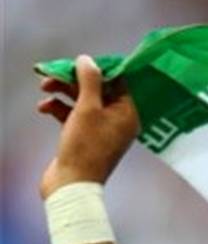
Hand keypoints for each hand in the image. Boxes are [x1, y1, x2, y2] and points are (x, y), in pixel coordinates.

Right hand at [37, 54, 139, 198]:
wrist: (72, 183)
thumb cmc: (85, 146)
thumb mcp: (87, 108)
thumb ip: (89, 81)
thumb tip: (88, 60)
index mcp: (128, 114)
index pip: (118, 82)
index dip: (99, 69)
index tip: (80, 61)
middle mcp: (118, 121)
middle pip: (97, 90)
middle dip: (73, 80)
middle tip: (52, 72)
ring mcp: (101, 129)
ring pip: (81, 101)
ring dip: (62, 92)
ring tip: (44, 87)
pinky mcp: (84, 137)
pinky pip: (72, 115)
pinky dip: (58, 108)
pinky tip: (44, 107)